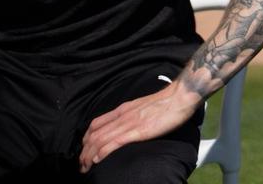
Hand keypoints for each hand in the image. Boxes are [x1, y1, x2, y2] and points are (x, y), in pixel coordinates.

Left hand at [78, 80, 202, 172]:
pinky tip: (98, 160)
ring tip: (85, 167)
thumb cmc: (167, 102)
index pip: (95, 124)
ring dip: (89, 155)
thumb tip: (129, 124)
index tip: (84, 150)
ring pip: (101, 140)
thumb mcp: (144, 106)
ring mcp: (130, 123)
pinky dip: (103, 152)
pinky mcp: (139, 130)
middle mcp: (122, 116)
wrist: (181, 96)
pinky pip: (115, 142)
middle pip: (94, 135)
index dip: (86, 139)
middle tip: (81, 165)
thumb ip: (133, 115)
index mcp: (123, 110)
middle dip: (84, 152)